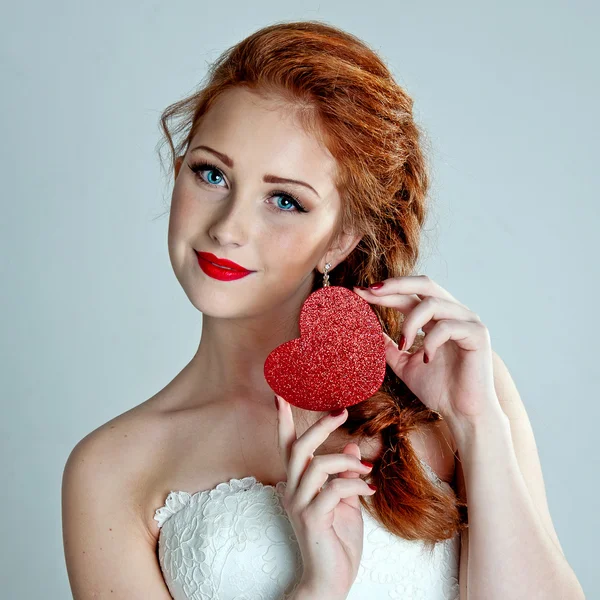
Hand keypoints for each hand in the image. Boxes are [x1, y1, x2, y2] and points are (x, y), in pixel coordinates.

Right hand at [275, 394, 375, 598]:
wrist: (332, 580)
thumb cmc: (337, 540)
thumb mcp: (346, 501)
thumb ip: (345, 475)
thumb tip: (351, 447)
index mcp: (299, 484)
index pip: (287, 446)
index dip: (283, 421)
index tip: (280, 394)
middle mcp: (293, 491)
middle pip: (299, 449)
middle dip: (320, 426)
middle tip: (341, 411)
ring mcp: (300, 506)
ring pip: (316, 467)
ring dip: (344, 462)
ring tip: (365, 469)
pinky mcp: (312, 520)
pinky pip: (333, 491)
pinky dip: (354, 486)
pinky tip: (369, 492)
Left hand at [354, 276, 501, 425]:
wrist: (462, 414)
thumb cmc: (438, 389)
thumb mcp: (404, 363)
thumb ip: (389, 346)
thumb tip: (368, 330)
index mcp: (437, 317)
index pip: (409, 295)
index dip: (384, 291)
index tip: (358, 292)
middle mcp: (453, 313)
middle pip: (424, 283)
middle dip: (395, 285)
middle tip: (370, 291)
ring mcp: (468, 321)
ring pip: (432, 303)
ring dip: (410, 322)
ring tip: (403, 345)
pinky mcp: (478, 334)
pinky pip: (448, 326)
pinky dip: (431, 341)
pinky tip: (426, 359)